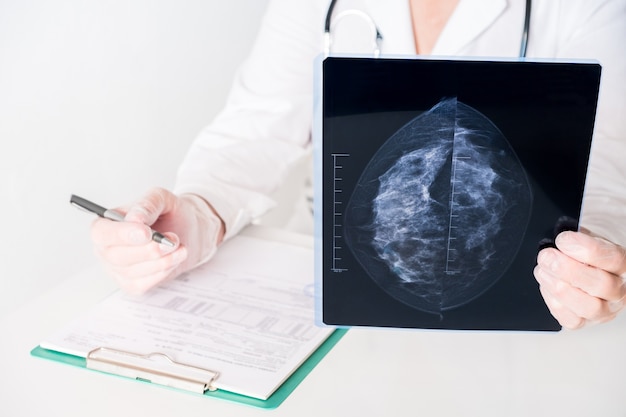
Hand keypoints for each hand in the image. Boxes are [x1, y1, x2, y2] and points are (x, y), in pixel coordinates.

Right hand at [91, 188, 224, 294]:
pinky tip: (174, 257)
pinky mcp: (132, 283)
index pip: (101, 233)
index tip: (146, 232)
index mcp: (106, 223)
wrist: (187, 231)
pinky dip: (163, 271)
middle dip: (149, 249)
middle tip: (171, 240)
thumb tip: (135, 218)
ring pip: (132, 272)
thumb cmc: (169, 213)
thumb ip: (147, 204)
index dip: (122, 235)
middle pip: (117, 256)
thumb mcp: (161, 198)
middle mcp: (107, 248)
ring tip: (178, 245)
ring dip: (162, 260)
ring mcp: (117, 269)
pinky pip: (144, 283)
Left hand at [534, 231, 625, 328]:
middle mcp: (618, 290)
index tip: (563, 240)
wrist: (582, 269)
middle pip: (601, 284)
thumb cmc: (583, 255)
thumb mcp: (583, 239)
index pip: (613, 258)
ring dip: (559, 287)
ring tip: (543, 271)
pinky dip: (554, 302)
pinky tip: (547, 286)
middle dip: (568, 269)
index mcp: (622, 266)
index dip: (586, 249)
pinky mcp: (584, 322)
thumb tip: (560, 240)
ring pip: (588, 306)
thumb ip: (575, 239)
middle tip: (547, 256)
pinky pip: (570, 319)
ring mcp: (604, 310)